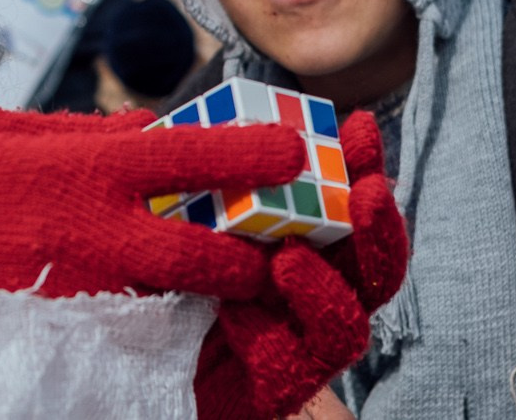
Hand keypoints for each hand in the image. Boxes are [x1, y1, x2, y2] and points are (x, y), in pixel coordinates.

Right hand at [0, 108, 306, 303]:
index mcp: (73, 171)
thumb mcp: (2, 134)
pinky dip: (153, 322)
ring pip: (168, 302)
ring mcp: (68, 297)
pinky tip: (169, 316)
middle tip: (283, 243)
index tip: (293, 144)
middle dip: (250, 251)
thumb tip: (154, 130)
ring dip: (210, 293)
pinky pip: (121, 333)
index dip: (248, 151)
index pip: (184, 158)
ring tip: (244, 283)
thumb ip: (83, 136)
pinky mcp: (49, 338)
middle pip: (197, 250)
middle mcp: (81, 237)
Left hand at [193, 110, 406, 419]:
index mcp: (309, 252)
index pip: (352, 211)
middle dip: (379, 229)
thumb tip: (224, 122)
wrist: (137, 360)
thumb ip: (214, 186)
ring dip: (325, 288)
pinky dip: (264, 334)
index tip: (360, 125)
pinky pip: (286, 366)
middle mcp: (318, 301)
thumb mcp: (184, 220)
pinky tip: (232, 308)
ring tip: (288, 257)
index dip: (363, 170)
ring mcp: (303, 350)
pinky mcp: (275, 392)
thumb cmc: (164, 279)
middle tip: (368, 191)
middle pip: (376, 269)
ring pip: (347, 328)